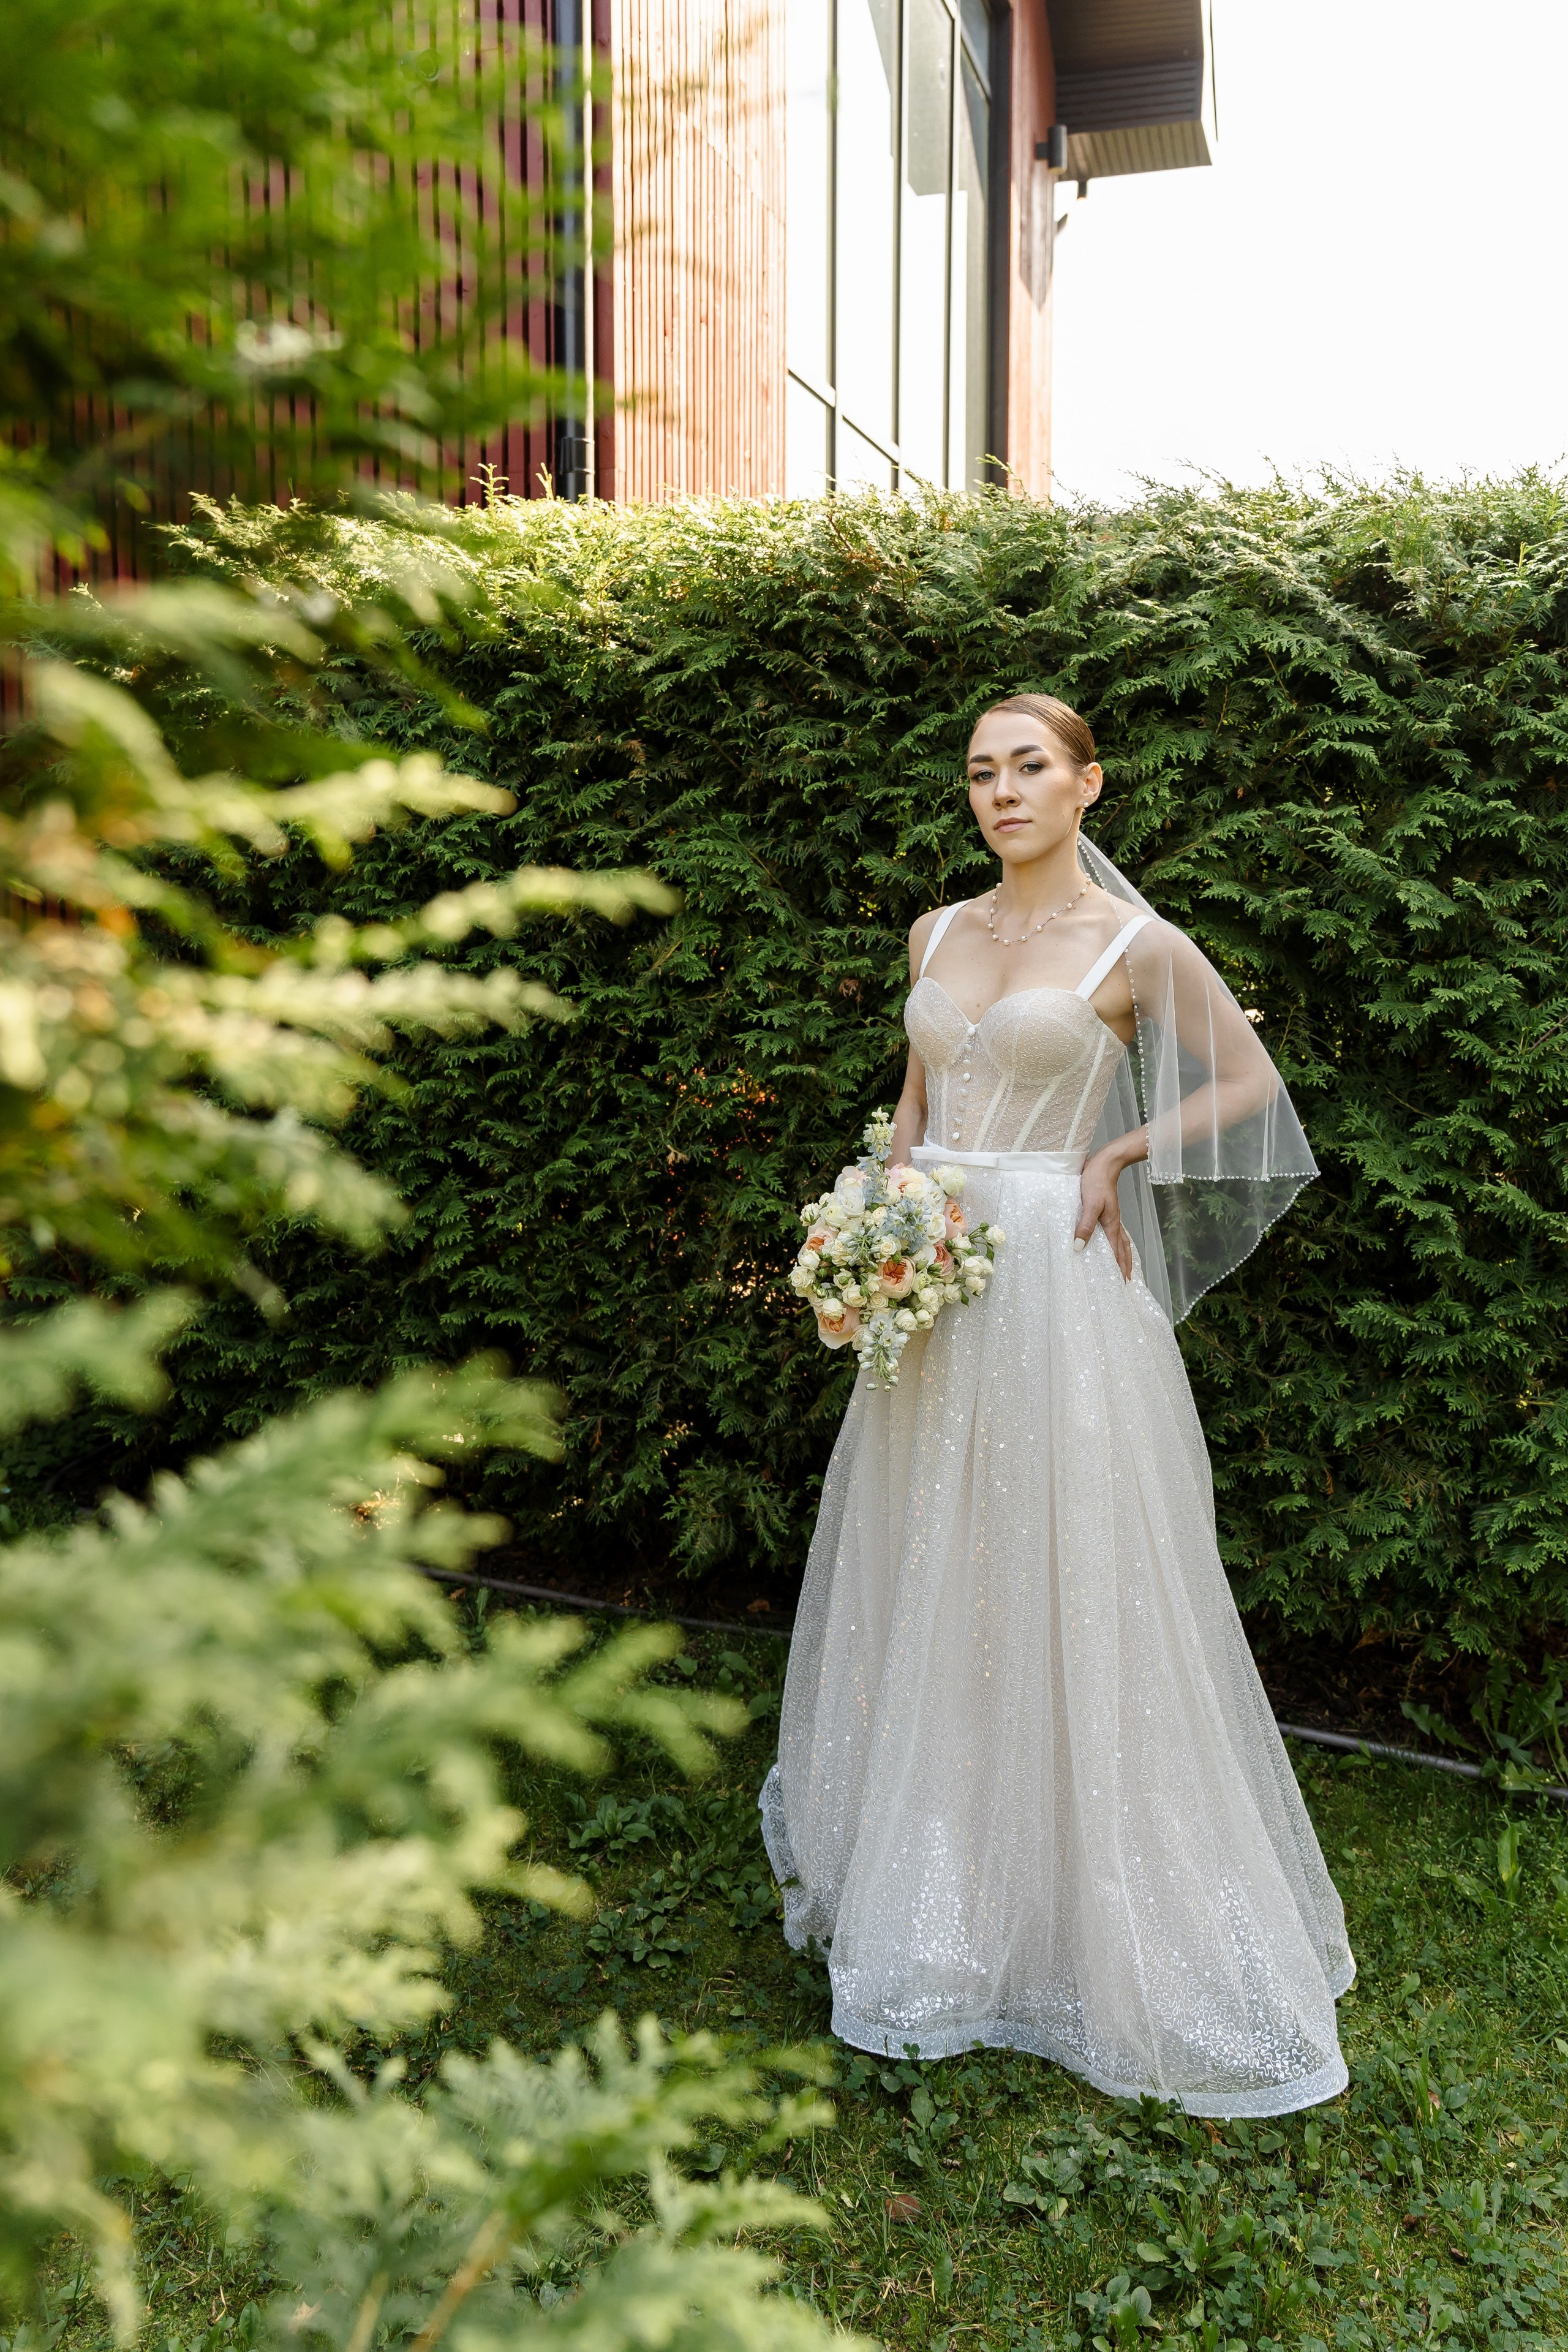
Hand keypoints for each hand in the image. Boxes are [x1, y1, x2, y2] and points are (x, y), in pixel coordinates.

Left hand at [1074, 1148, 1132, 1280]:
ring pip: (1121, 1240)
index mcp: (1111, 1224)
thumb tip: (1078, 1247)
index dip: (1117, 1267)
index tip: (1120, 1282)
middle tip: (1126, 1280)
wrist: (1105, 1163)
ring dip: (1123, 1255)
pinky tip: (1113, 1242)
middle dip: (1125, 1265)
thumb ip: (1085, 1225)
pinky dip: (1118, 1242)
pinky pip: (1116, 1232)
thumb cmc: (1096, 1181)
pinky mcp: (1108, 1210)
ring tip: (1125, 1266)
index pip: (1115, 1251)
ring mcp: (1112, 1217)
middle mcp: (1114, 1223)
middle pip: (1123, 1249)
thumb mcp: (1089, 1204)